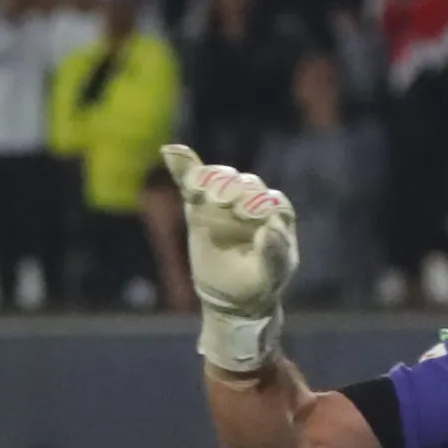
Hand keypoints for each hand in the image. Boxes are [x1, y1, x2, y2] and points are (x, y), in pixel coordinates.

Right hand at [162, 143, 296, 372]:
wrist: (233, 295)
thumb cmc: (260, 282)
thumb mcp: (272, 272)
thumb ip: (275, 251)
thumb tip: (270, 228)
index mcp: (276, 212)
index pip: (270, 200)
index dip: (258, 205)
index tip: (247, 216)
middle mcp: (253, 199)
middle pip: (244, 184)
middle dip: (233, 190)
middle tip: (223, 203)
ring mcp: (226, 200)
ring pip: (218, 180)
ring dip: (209, 181)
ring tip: (199, 192)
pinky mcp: (200, 204)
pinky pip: (191, 181)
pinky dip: (182, 167)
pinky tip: (170, 152)